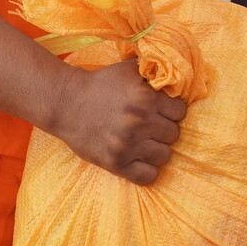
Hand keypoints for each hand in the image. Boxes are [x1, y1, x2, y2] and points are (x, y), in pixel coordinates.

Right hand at [42, 59, 186, 184]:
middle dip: (163, 129)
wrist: (66, 103)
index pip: (180, 111)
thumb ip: (156, 71)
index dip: (171, 110)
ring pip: (165, 155)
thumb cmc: (102, 84)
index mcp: (146, 97)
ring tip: (143, 141)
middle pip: (174, 134)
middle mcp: (139, 122)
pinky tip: (138, 159)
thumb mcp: (130, 69)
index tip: (160, 110)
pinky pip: (148, 176)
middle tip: (149, 126)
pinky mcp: (115, 163)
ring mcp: (127, 145)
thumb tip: (180, 76)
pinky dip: (147, 170)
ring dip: (156, 149)